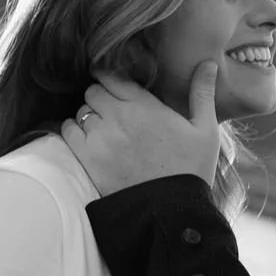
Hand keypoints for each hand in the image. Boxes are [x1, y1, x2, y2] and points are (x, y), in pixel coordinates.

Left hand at [62, 63, 219, 195]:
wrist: (171, 213)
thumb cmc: (191, 171)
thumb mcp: (205, 130)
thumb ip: (202, 93)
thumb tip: (208, 63)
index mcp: (145, 106)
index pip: (112, 76)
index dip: (110, 77)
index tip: (111, 83)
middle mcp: (118, 117)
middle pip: (93, 91)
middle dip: (100, 96)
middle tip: (110, 108)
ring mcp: (100, 138)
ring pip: (81, 110)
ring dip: (89, 115)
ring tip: (102, 127)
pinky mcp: (87, 159)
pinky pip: (67, 131)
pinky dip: (73, 131)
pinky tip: (87, 139)